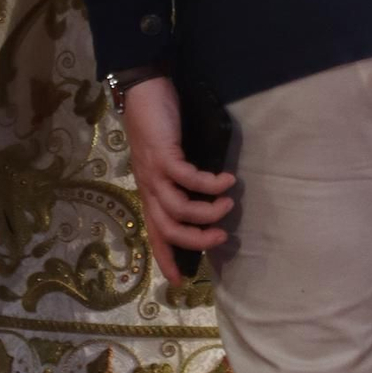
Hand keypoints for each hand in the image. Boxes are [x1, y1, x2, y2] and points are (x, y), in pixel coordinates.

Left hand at [121, 75, 235, 286]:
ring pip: (178, 210)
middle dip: (196, 239)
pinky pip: (188, 179)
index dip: (166, 259)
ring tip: (228, 204)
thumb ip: (177, 179)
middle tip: (222, 236)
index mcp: (148, 192)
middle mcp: (148, 187)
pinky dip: (209, 184)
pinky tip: (226, 179)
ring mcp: (154, 172)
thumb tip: (203, 197)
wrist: (142, 89)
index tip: (180, 283)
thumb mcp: (164, 158)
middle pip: (168, 229)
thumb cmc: (157, 122)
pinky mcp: (163, 155)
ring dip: (207, 212)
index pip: (155, 234)